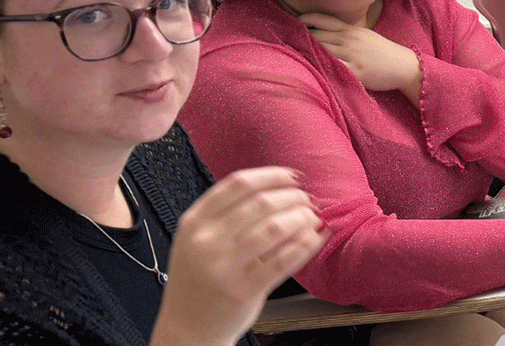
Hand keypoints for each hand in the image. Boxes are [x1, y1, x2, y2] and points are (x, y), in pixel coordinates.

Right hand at [151, 167, 328, 345]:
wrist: (188, 328)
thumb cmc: (199, 281)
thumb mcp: (197, 241)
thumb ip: (226, 215)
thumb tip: (278, 189)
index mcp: (193, 222)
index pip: (238, 184)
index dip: (272, 176)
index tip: (293, 177)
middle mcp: (206, 241)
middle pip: (261, 202)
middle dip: (294, 197)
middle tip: (308, 201)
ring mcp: (223, 266)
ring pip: (275, 227)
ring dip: (302, 218)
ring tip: (312, 218)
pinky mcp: (244, 289)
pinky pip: (284, 260)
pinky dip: (306, 244)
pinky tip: (316, 237)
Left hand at [300, 13, 420, 94]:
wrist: (404, 65)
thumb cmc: (384, 52)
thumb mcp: (365, 36)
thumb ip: (347, 34)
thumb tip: (326, 34)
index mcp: (351, 30)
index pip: (324, 20)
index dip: (307, 19)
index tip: (295, 22)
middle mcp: (349, 40)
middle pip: (318, 36)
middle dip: (302, 39)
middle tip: (289, 41)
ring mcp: (352, 56)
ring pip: (323, 51)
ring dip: (308, 53)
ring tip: (295, 56)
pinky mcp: (356, 71)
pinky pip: (334, 68)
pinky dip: (322, 68)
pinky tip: (313, 70)